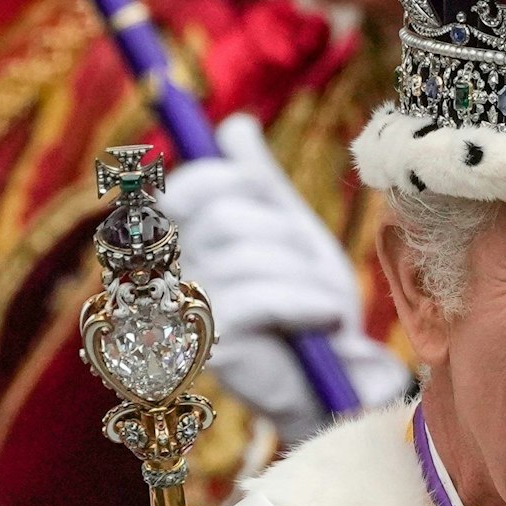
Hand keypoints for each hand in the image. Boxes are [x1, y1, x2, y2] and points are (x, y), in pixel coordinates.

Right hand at [161, 114, 410, 442]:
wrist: (333, 379)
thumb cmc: (308, 307)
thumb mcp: (289, 233)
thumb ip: (260, 184)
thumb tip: (234, 126)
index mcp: (185, 245)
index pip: (186, 190)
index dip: (231, 181)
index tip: (269, 202)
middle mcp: (172, 278)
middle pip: (225, 217)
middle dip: (286, 236)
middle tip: (314, 267)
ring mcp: (186, 314)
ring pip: (248, 256)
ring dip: (307, 277)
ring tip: (326, 305)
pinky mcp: (210, 346)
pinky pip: (260, 298)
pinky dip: (307, 303)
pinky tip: (325, 321)